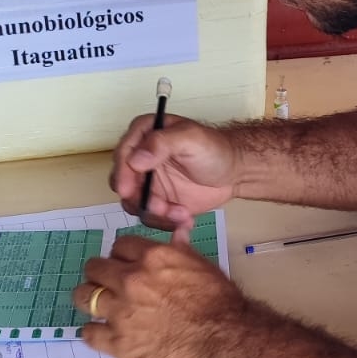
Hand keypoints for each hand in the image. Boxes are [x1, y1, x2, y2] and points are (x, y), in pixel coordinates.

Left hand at [73, 230, 249, 357]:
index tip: (124, 265)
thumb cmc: (221, 304)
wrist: (224, 342)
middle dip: (99, 274)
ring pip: (84, 297)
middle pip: (95, 268)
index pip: (119, 246)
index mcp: (152, 258)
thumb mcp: (203, 267)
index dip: (121, 256)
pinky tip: (99, 333)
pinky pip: (89, 333)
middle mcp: (131, 281)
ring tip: (96, 306)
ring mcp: (121, 312)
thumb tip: (177, 234)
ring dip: (89, 299)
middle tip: (106, 284)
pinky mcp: (118, 343)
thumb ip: (182, 251)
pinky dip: (92, 332)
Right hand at [110, 111, 239, 227]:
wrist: (234, 172)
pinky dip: (165, 222)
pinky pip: (150, 217)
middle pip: (123, 183)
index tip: (128, 191)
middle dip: (140, 199)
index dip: (122, 174)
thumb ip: (161, 144)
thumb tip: (135, 160)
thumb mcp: (190, 139)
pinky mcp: (157, 202)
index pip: (123, 154)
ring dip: (155, 214)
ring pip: (134, 204)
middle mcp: (140, 159)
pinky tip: (185, 218)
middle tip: (161, 208)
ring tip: (181, 214)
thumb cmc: (214, 149)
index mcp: (144, 135)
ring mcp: (147, 182)